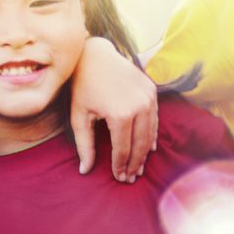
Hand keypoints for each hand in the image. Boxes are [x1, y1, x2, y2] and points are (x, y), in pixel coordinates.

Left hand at [69, 36, 158, 180]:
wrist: (95, 54)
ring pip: (150, 133)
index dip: (120, 166)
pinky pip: (155, 119)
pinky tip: (148, 148)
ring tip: (138, 167)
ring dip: (145, 153)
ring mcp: (148, 97)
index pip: (123, 149)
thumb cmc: (83, 86)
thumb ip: (84, 145)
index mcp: (120, 114)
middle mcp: (139, 106)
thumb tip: (84, 171)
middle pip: (140, 144)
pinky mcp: (152, 90)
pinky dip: (152, 135)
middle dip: (135, 164)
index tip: (119, 178)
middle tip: (130, 178)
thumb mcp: (79, 116)